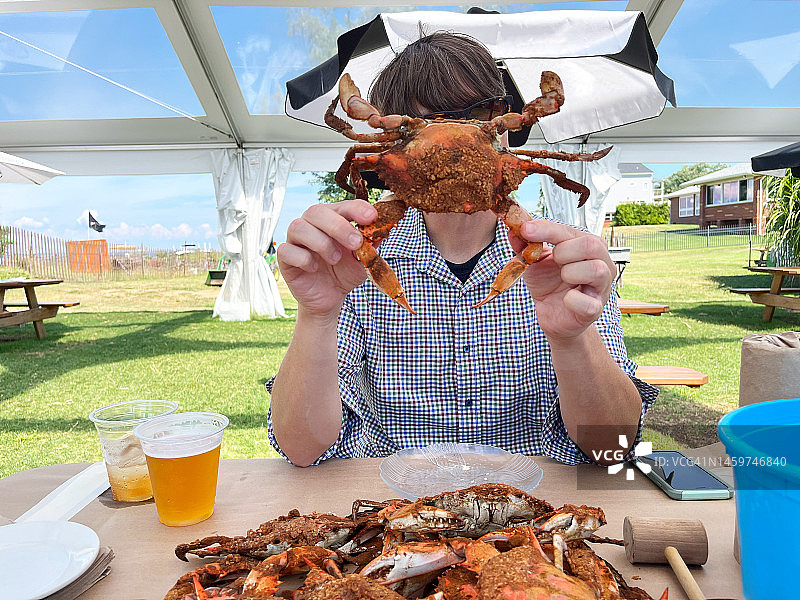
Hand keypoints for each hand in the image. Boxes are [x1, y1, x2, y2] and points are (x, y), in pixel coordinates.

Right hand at [277, 200, 376, 317]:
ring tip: (335, 259)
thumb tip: (382, 232)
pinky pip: (286, 250)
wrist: (330, 296)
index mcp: (332, 219)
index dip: (356, 208)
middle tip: (356, 243)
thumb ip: (370, 246)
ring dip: (321, 243)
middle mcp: (312, 224)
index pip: (342, 206)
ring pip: (298, 227)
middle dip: (338, 226)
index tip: (371, 217)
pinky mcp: (285, 257)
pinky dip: (303, 259)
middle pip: (316, 212)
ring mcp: (296, 240)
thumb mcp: (362, 260)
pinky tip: (314, 268)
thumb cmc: (345, 272)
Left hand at [512, 219, 614, 342]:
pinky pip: (588, 303)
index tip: (525, 229)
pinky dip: (572, 300)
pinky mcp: (595, 309)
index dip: (547, 229)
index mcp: (587, 247)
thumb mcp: (535, 260)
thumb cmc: (549, 283)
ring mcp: (601, 287)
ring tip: (562, 279)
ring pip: (596, 270)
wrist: (552, 314)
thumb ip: (525, 243)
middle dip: (564, 252)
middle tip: (554, 261)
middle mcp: (601, 263)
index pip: (570, 231)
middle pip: (591, 245)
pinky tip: (565, 299)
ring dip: (570, 273)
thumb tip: (514, 227)